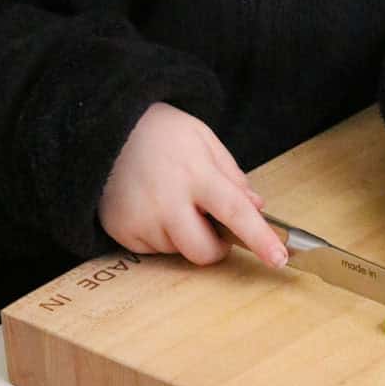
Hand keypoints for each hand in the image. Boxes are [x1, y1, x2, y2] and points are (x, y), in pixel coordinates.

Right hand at [97, 102, 287, 268]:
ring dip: (184, 234)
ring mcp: (141, 219)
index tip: (279, 258)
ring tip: (169, 198)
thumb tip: (256, 208)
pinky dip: (160, 235)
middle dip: (216, 246)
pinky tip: (151, 205)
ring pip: (178, 251)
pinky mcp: (121, 231)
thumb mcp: (204, 140)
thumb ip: (232, 176)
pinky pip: (153, 250)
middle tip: (211, 221)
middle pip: (204, 251)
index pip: (235, 212)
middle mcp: (167, 201)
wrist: (105, 127)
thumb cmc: (162, 133)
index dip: (259, 237)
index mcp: (195, 173)